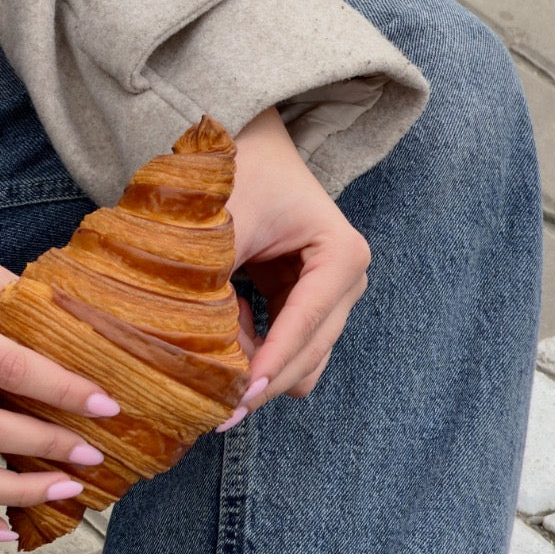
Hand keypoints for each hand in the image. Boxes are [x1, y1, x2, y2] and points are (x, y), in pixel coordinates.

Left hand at [225, 106, 370, 420]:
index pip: (304, 326)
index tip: (236, 401)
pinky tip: (218, 340)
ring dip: (257, 370)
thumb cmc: (236, 170)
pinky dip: (250, 350)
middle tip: (216, 417)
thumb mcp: (222, 227)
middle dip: (264, 383)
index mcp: (342, 255)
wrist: (242, 136)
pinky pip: (281, 346)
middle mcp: (348, 279)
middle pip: (310, 354)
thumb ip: (217, 291)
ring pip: (300, 360)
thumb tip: (207, 361)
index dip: (270, 366)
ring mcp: (331, 294)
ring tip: (209, 380)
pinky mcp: (307, 301)